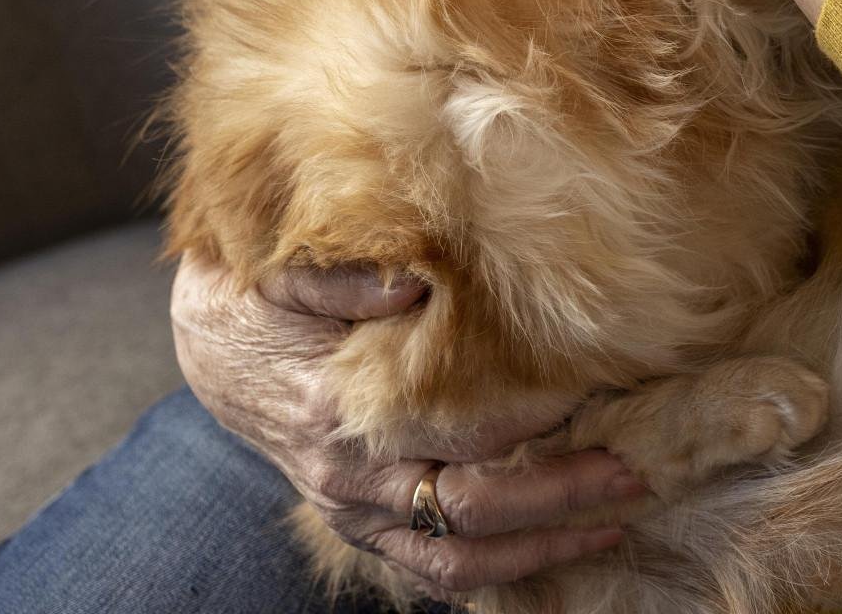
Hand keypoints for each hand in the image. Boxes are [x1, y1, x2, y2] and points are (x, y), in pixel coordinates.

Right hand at [169, 254, 638, 597]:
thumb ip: (349, 277)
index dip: (532, 420)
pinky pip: (431, 568)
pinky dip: (496, 568)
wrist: (208, 345)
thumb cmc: (262, 298)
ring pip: (455, 559)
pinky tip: (554, 546)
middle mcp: (347, 479)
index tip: (597, 395)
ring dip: (539, 548)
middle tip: (632, 473)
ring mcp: (352, 512)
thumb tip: (419, 279)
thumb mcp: (290, 272)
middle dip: (557, 498)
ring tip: (612, 525)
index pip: (457, 433)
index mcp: (338, 413)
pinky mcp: (360, 525)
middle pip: (470, 510)